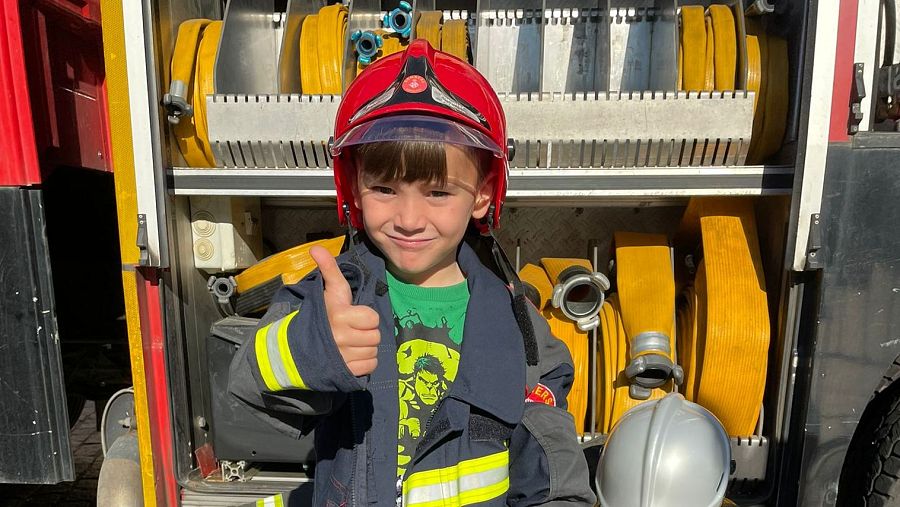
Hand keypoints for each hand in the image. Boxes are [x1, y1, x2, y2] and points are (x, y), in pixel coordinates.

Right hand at [310, 246, 380, 376]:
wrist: (298, 346)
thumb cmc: (322, 314)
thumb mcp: (329, 291)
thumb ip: (328, 269)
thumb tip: (316, 248)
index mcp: (340, 315)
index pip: (373, 318)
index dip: (365, 317)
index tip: (353, 316)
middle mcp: (341, 338)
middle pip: (375, 336)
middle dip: (366, 333)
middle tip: (352, 330)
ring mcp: (342, 357)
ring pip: (373, 351)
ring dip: (365, 348)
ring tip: (351, 343)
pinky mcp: (344, 372)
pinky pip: (370, 366)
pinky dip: (364, 363)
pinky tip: (352, 356)